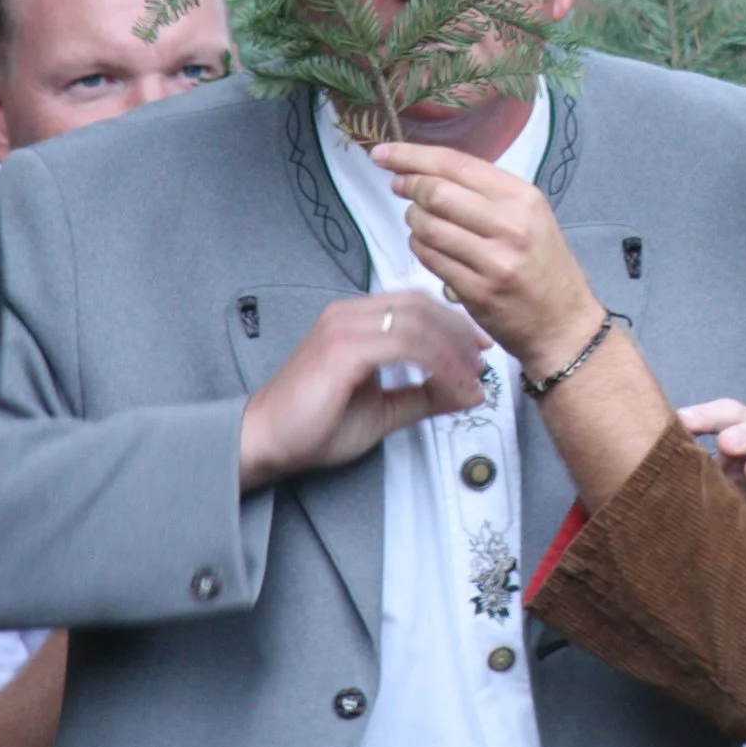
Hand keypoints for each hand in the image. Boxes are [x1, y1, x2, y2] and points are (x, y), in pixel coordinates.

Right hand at [238, 290, 484, 490]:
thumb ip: (424, 395)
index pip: (415, 304)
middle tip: (481, 361)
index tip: (478, 346)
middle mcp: (349, 315)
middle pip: (421, 306)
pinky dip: (436, 362)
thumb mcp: (383, 409)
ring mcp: (344, 328)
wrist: (264, 442)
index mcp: (355, 319)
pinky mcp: (342, 349)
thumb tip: (468, 391)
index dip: (453, 321)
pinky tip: (449, 383)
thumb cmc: (312, 425)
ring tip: (469, 377)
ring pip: (417, 322)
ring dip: (452, 350)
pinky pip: (404, 345)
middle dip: (459, 332)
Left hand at [374, 141, 601, 376]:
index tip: (383, 153)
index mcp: (523, 198)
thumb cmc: (543, 263)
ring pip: (427, 227)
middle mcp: (511, 225)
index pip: (457, 164)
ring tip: (420, 222)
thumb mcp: (530, 216)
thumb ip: (485, 193)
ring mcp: (493, 260)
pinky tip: (426, 247)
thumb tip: (425, 172)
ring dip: (413, 221)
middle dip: (409, 187)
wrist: (563, 322)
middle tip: (399, 188)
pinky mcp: (477, 290)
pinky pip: (430, 259)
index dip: (412, 155)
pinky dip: (419, 248)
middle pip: (437, 193)